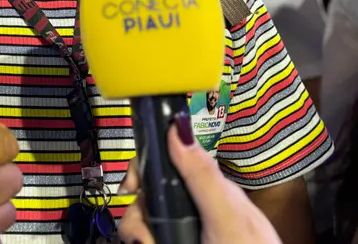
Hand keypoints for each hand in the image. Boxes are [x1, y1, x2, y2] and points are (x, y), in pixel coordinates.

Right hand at [118, 113, 281, 243]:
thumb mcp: (227, 214)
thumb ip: (203, 174)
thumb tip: (178, 125)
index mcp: (205, 187)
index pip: (163, 163)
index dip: (142, 170)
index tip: (130, 187)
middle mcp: (191, 205)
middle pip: (146, 195)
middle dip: (136, 212)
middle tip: (143, 236)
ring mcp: (182, 227)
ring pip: (143, 219)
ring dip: (138, 231)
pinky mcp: (174, 237)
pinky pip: (149, 235)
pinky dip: (144, 239)